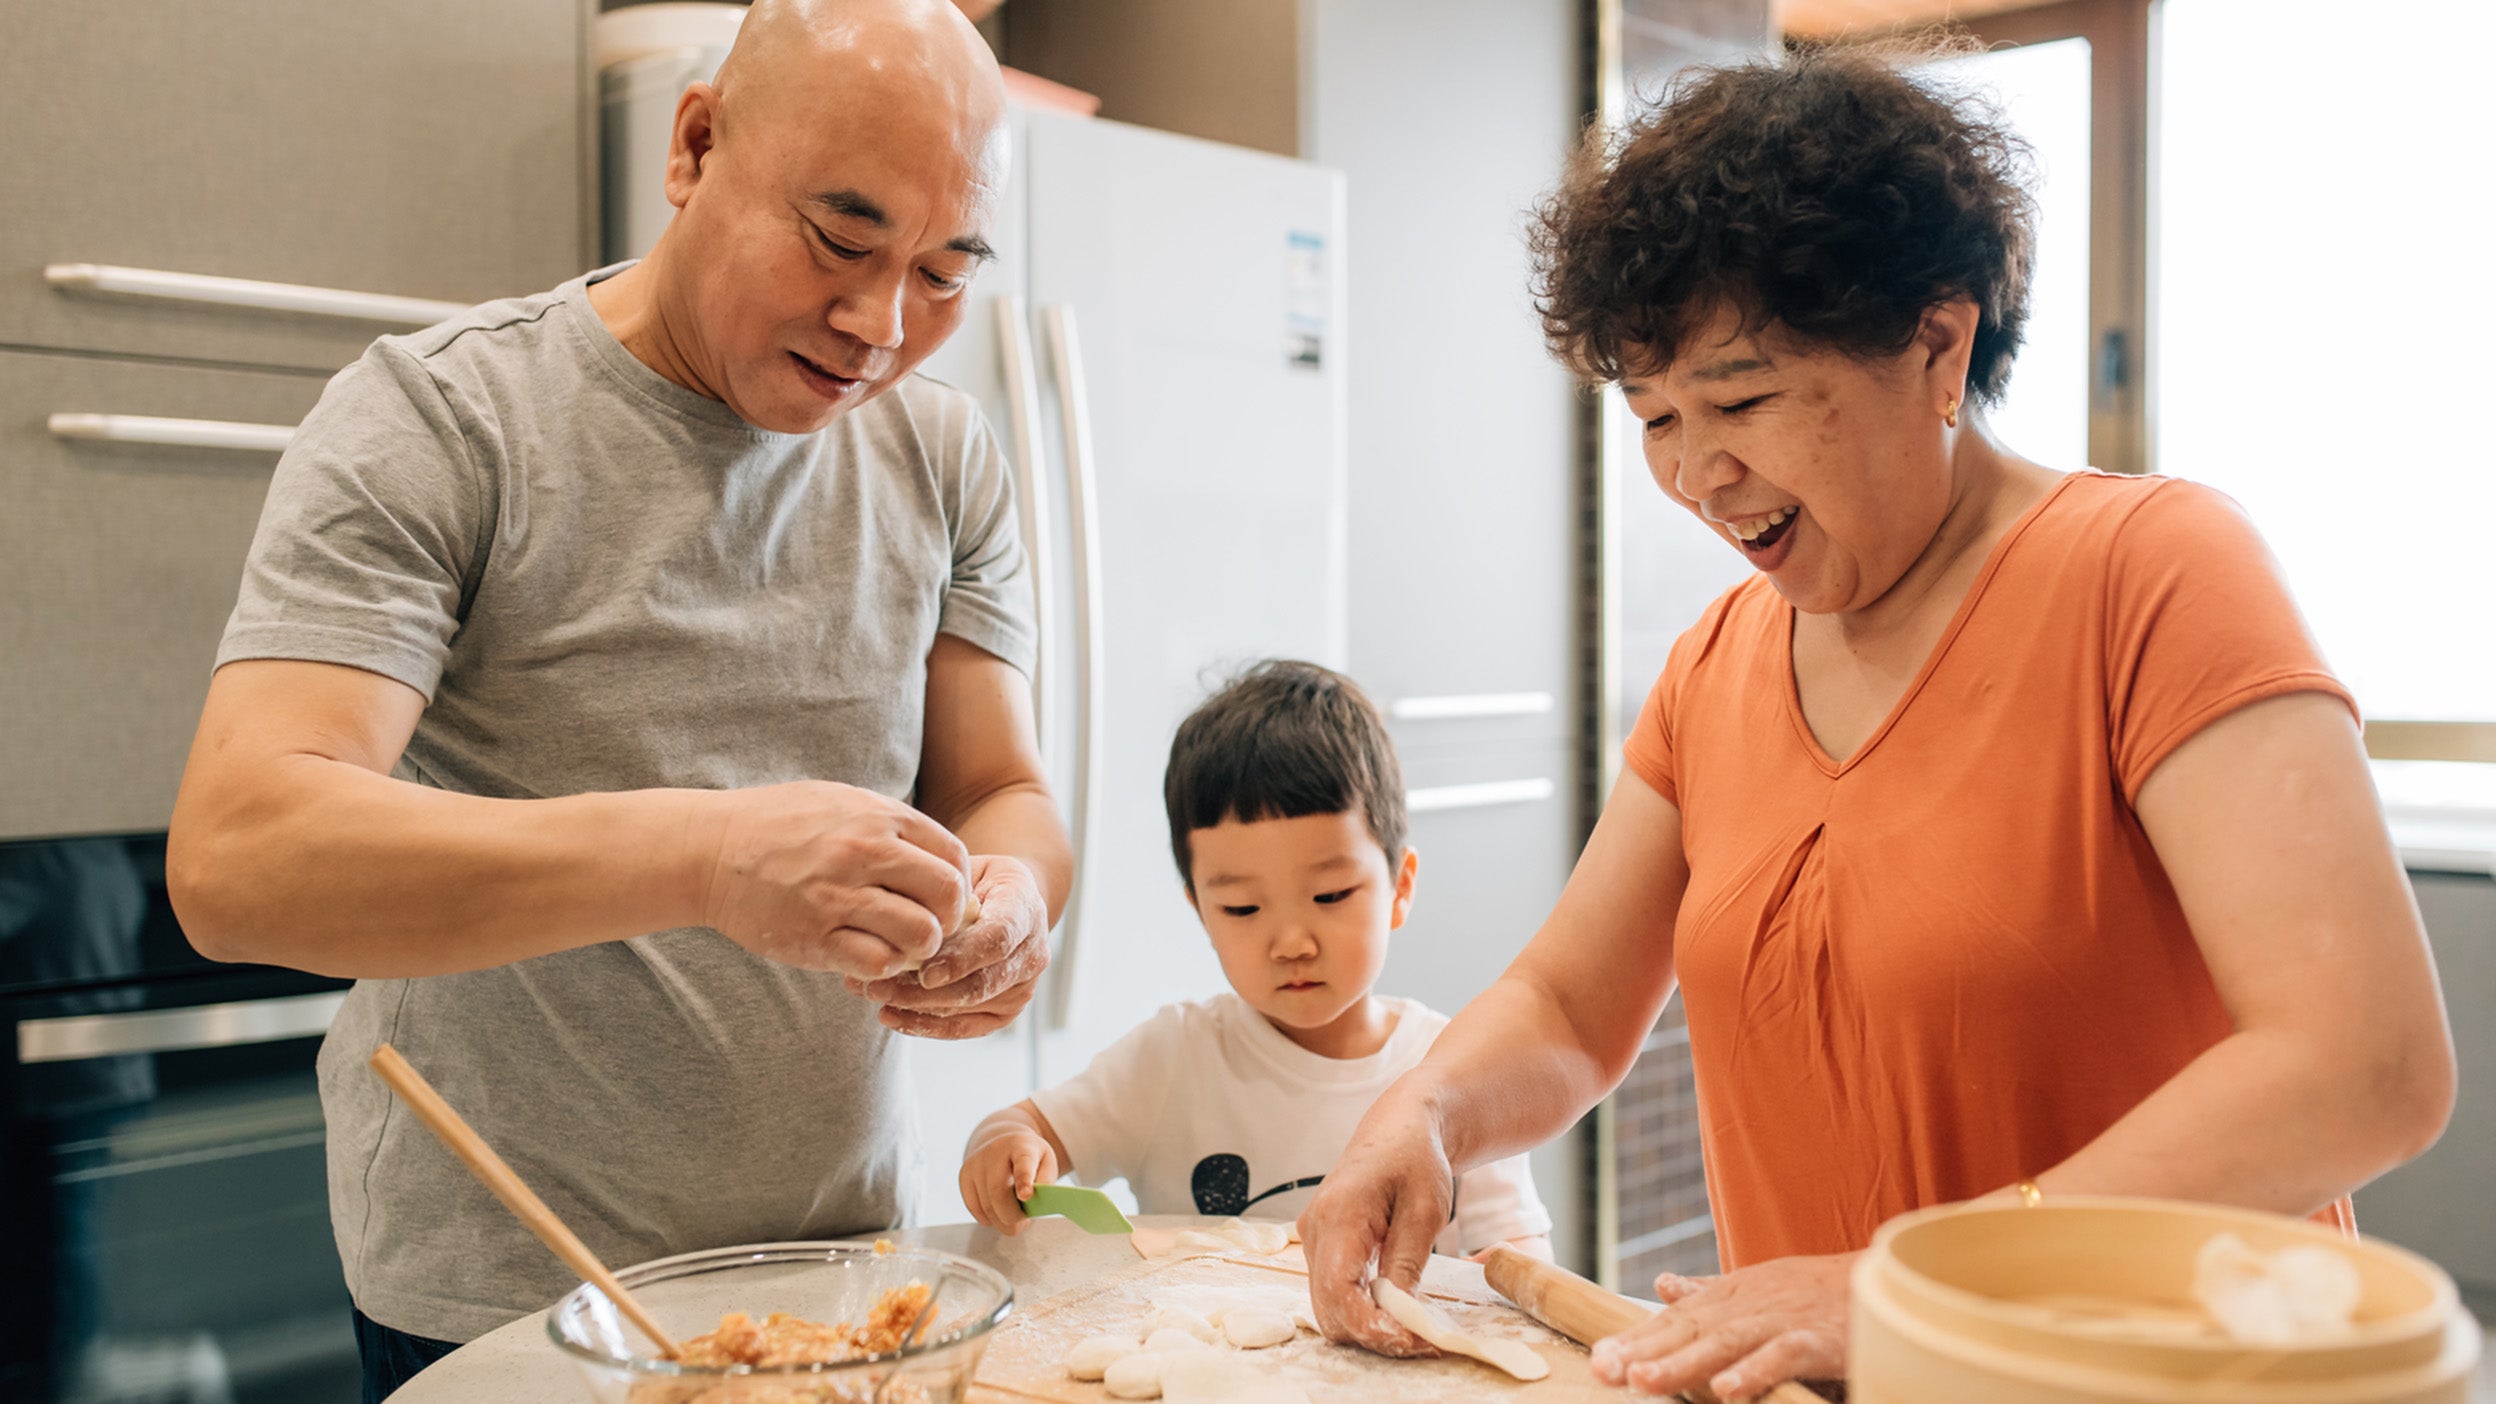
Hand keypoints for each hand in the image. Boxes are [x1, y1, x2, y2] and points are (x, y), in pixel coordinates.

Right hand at [699, 781, 970, 977]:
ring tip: (903, 946)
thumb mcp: (841, 802)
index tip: (942, 900)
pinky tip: (871, 958)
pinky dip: (885, 968)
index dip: (958, 884)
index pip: (953, 856)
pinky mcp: (814, 936)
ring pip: (920, 934)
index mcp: (877, 817)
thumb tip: (943, 862)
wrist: (708, 849)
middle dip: (949, 919)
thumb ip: (892, 826)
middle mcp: (864, 852)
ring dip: (921, 948)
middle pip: (946, 894)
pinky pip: (877, 962)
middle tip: (931, 928)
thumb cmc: (779, 825)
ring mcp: (838, 896)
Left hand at [844, 854, 1048, 1038]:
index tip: (924, 973)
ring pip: (970, 1007)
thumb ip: (940, 893)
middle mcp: (1033, 950)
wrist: (1002, 901)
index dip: (963, 958)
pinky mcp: (1006, 1012)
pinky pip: (966, 1027)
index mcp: (1025, 905)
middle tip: (878, 987)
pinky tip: (891, 1015)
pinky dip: (926, 1025)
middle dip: (926, 992)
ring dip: (917, 1007)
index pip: (999, 937)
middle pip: (982, 982)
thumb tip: (898, 917)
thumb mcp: (960, 870)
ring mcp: (1023, 986)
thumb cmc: (973, 881)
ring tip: (874, 996)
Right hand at [959, 1126, 1058, 1233]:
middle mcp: (995, 1151)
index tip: (1026, 1195)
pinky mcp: (964, 1176)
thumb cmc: (1030, 1158)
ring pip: (986, 1206)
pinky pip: (975, 1209)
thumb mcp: (1047, 1163)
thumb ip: (1045, 1183)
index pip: (1023, 1162)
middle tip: (1024, 1223)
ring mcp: (976, 1163)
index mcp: (1022, 1145)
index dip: (1024, 1180)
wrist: (1003, 1142)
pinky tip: (998, 1212)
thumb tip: (1033, 1204)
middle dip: (1012, 1216)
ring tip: (1014, 1217)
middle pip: (999, 1192)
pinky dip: (989, 1218)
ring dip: (1002, 1221)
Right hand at [1296, 1091, 1453, 1356]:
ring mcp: (1313, 1239)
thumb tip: (1398, 1315)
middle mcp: (1315, 1230)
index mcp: (1338, 1214)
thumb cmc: (1416, 1159)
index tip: (1410, 1341)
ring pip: (1329, 1307)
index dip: (1370, 1327)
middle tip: (1422, 1341)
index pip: (1338, 1291)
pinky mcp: (1322, 1247)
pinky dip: (1364, 1311)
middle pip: (1328, 1308)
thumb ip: (1407, 1262)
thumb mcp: (1426, 1209)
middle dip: (1371, 1335)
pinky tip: (1397, 1312)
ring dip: (1368, 1327)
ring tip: (1415, 1329)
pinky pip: (1335, 1292)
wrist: (1399, 1130)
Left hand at [1588, 1253, 1853, 1400]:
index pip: (1672, 1321)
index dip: (1633, 1339)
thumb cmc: (1815, 1291)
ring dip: (1684, 1362)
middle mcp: (1747, 1305)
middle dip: (1641, 1351)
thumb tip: (1662, 1285)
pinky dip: (1755, 1371)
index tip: (1598, 1360)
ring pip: (1724, 1342)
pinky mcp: (1817, 1339)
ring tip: (1644, 1380)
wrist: (1882, 1280)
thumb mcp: (1755, 1287)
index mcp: (1728, 1297)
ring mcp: (1781, 1320)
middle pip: (1687, 1329)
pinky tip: (1727, 1390)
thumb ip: (1708, 1292)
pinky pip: (1782, 1356)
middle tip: (1601, 1370)